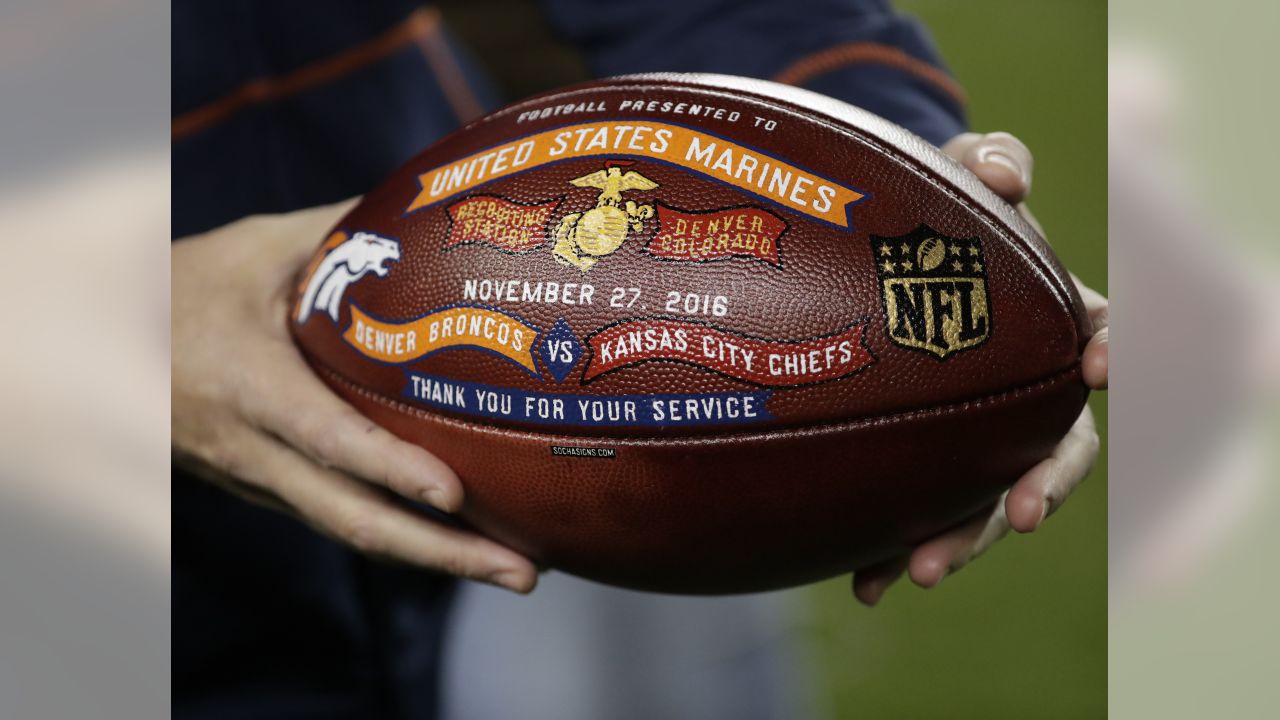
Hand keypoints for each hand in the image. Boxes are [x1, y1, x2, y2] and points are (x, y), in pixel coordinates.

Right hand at [172, 200, 538, 592]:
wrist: (103, 346)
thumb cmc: (187, 288)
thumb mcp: (256, 248)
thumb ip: (339, 230)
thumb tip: (427, 201)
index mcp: (250, 386)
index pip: (327, 438)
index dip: (390, 469)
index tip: (453, 495)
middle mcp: (256, 450)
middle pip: (354, 519)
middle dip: (444, 554)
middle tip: (525, 573)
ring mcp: (263, 482)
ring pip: (351, 534)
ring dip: (435, 561)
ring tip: (516, 572)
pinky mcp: (273, 492)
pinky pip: (341, 523)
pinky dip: (403, 545)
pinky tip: (462, 547)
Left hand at [853, 132, 1107, 605]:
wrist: (873, 246)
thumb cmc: (934, 207)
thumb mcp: (959, 171)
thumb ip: (990, 164)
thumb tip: (1006, 178)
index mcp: (1049, 321)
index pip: (1099, 336)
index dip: (1112, 350)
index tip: (1100, 364)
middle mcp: (1024, 391)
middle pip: (1055, 450)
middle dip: (1042, 487)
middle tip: (1024, 516)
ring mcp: (973, 434)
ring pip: (987, 500)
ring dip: (964, 538)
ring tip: (919, 572)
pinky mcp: (921, 462)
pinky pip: (917, 513)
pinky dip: (893, 549)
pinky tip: (866, 583)